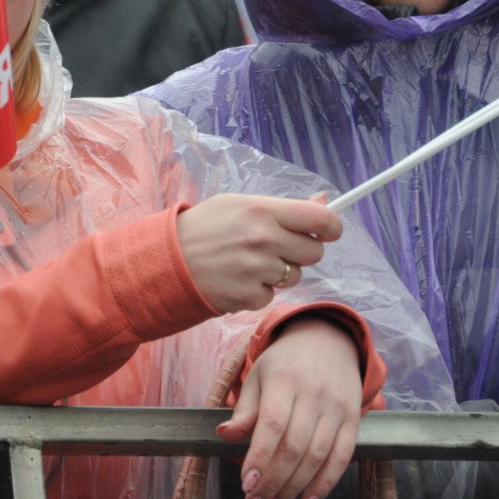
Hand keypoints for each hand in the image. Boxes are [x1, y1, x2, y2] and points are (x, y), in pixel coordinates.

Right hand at [175, 191, 340, 313]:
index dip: (331, 226)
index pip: (321, 219)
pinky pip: (272, 295)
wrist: (166, 259)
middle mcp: (263, 239)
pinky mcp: (248, 296)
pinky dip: (258, 291)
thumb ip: (283, 207)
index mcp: (262, 210)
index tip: (328, 231)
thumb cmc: (204, 227)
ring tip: (249, 263)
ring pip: (295, 276)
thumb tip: (325, 201)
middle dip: (301, 251)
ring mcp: (257, 270)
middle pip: (314, 252)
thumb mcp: (239, 205)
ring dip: (279, 273)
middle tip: (277, 247)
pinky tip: (237, 279)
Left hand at [216, 316, 364, 498]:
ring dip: (293, 489)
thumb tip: (224, 435)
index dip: (260, 458)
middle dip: (273, 483)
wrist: (328, 341)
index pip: (273, 424)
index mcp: (284, 380)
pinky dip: (325, 485)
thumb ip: (244, 410)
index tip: (246, 485)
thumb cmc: (284, 364)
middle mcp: (314, 395)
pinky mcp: (354, 421)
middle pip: (295, 447)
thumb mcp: (258, 376)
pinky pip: (341, 458)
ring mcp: (337, 409)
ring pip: (317, 457)